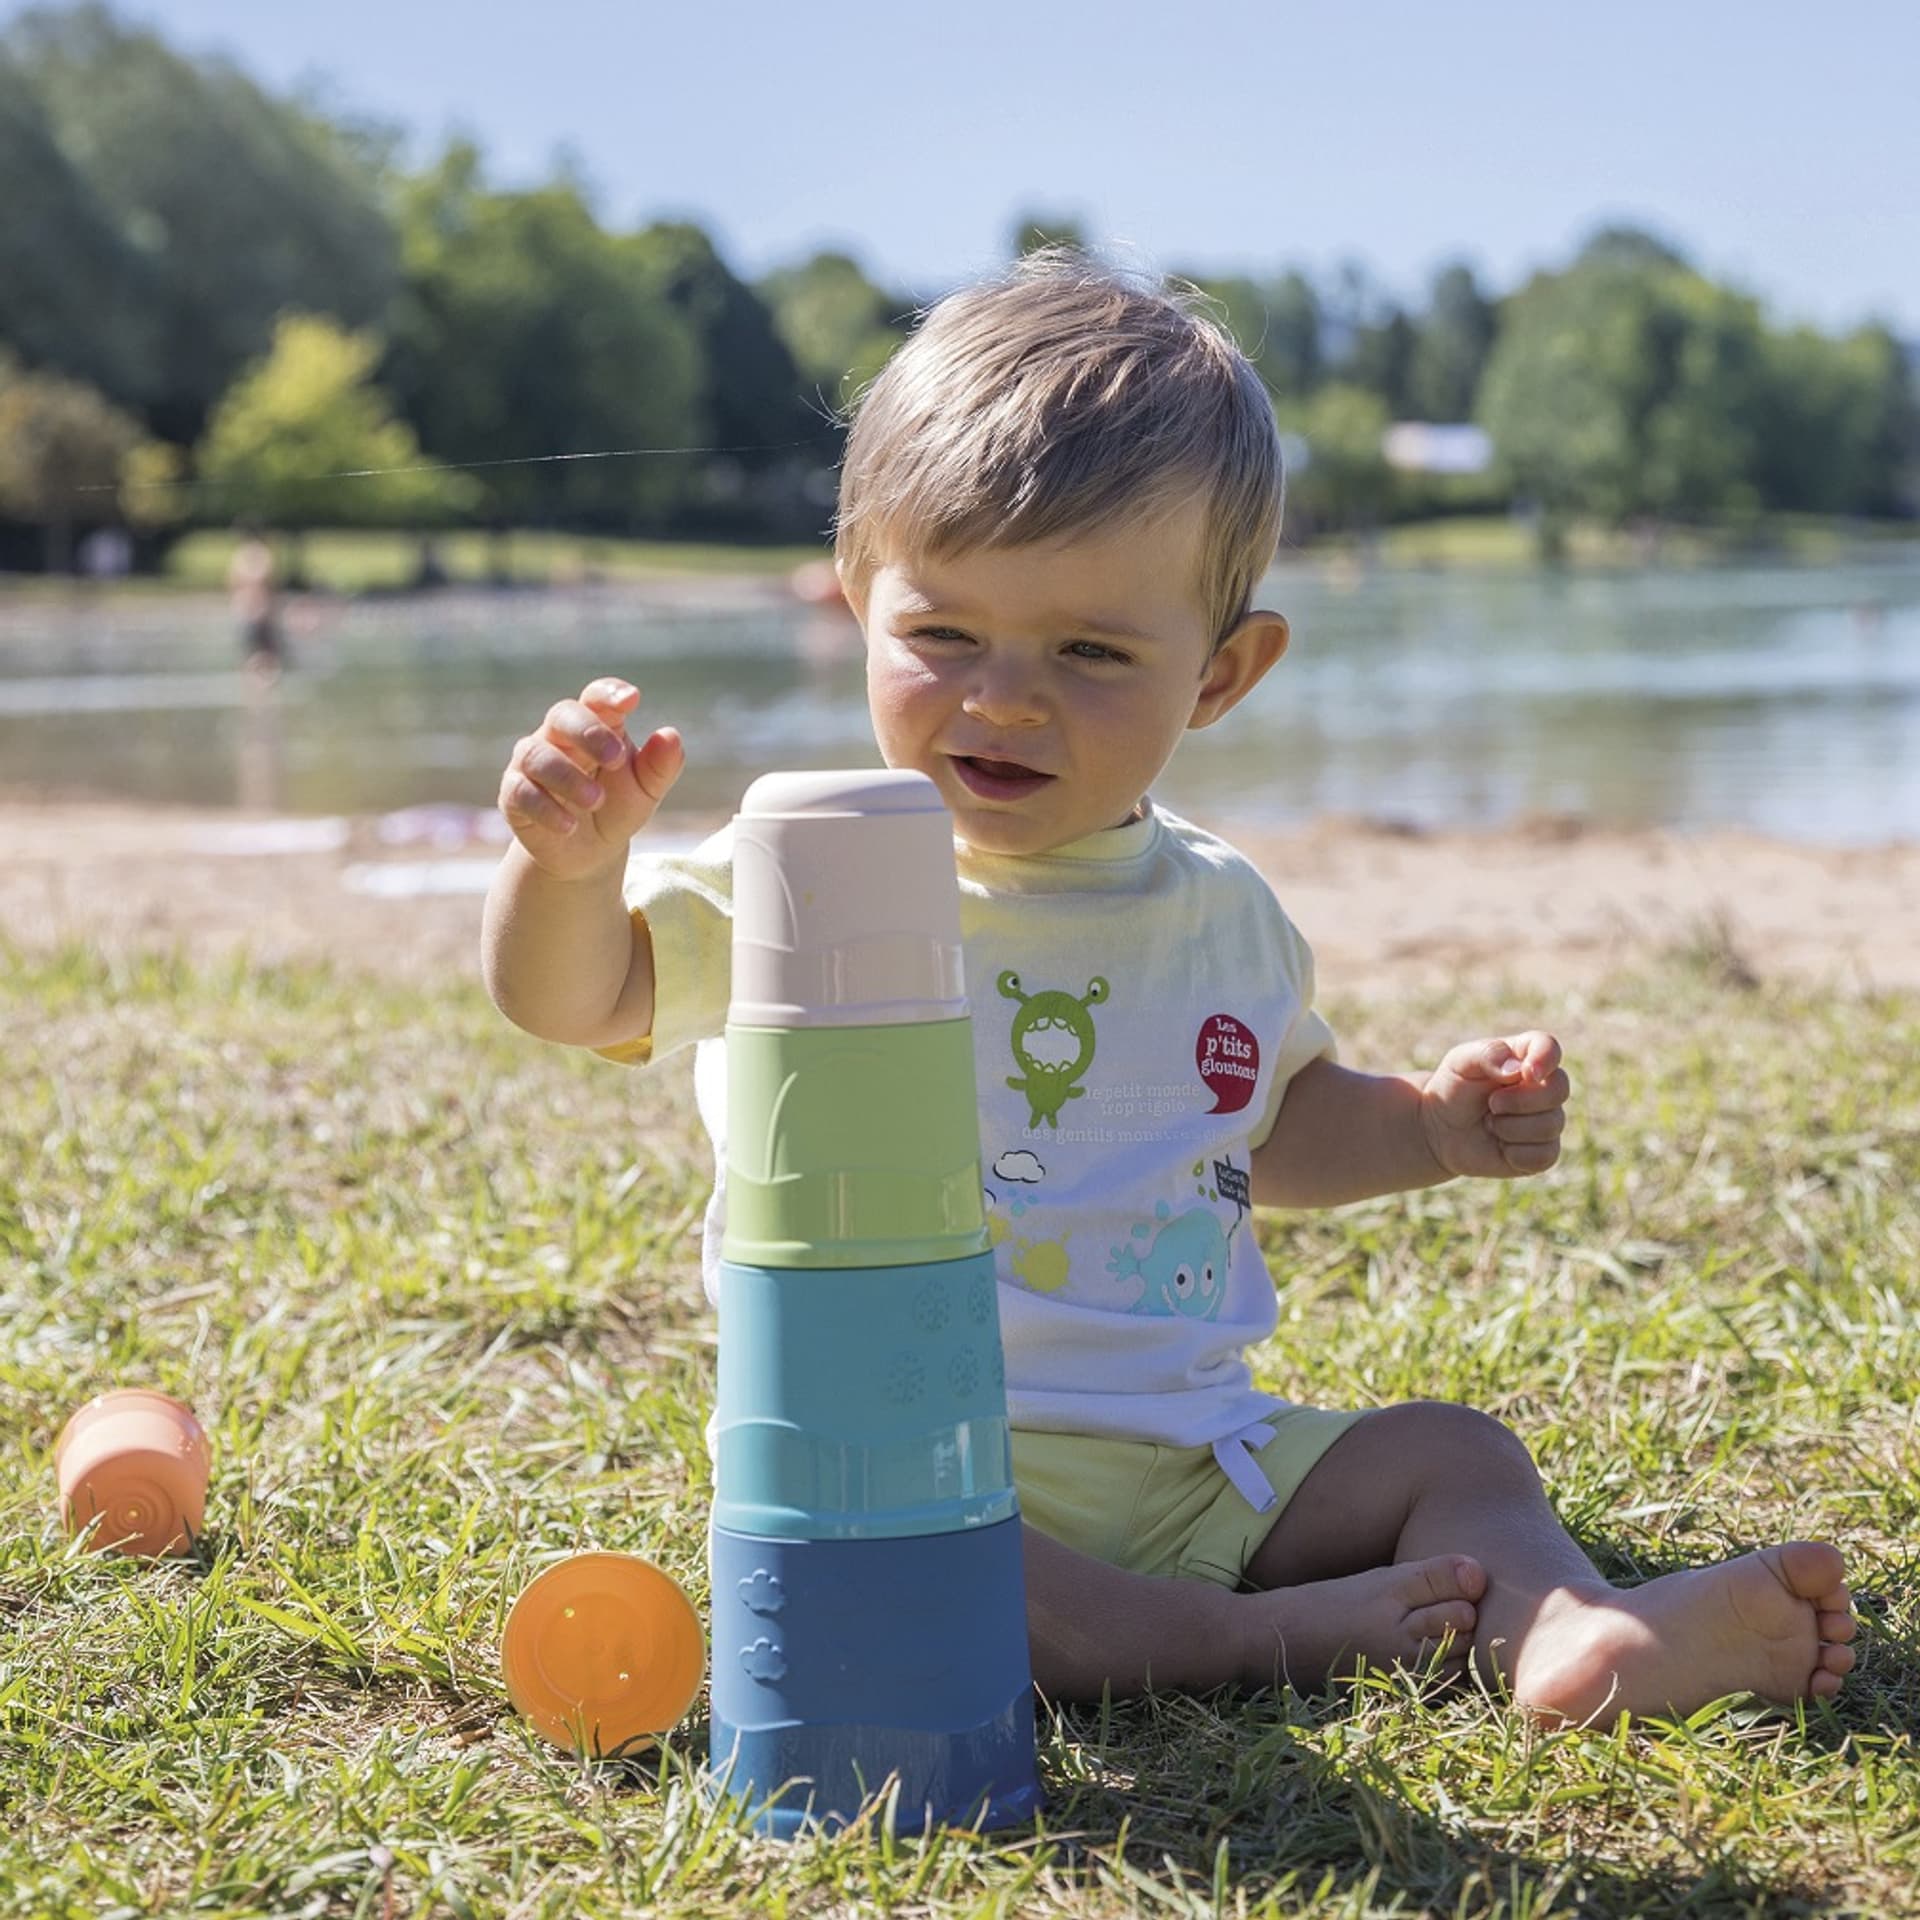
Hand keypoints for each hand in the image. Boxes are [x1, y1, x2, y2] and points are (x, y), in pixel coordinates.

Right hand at [497, 677, 684, 881]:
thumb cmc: (618, 807)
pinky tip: (569, 825)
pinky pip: (520, 792)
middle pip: (562, 715)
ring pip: (537, 754)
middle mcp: (558, 736)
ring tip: (596, 800)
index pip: (596, 697)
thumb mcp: (646, 790)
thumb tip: (671, 736)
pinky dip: (545, 808)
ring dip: (567, 777)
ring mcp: (532, 763)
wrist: (590, 852)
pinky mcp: (513, 794)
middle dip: (588, 732)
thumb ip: (661, 765)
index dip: (610, 693)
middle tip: (617, 759)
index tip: (632, 700)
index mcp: (596, 725)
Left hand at [1419, 1032, 1568, 1179]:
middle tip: (1491, 1103)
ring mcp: (1547, 1119)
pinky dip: (1515, 1153)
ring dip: (1510, 1127)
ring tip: (1490, 1123)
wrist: (1442, 1130)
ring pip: (1551, 1125)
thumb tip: (1518, 1070)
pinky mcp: (1544, 1152)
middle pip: (1559, 1089)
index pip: (1549, 1047)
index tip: (1527, 1073)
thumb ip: (1489, 1054)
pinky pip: (1544, 1156)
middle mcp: (1544, 1086)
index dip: (1545, 1058)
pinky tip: (1500, 1146)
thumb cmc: (1454, 1089)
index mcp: (1526, 1056)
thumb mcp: (1461, 1062)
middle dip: (1520, 1100)